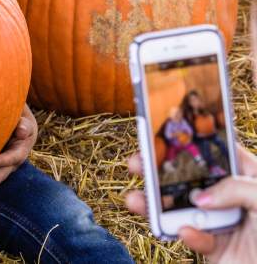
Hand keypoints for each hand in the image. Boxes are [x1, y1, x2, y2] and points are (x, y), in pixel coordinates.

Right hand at [126, 146, 256, 262]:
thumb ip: (236, 189)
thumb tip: (200, 196)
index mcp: (248, 175)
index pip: (217, 150)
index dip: (190, 140)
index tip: (161, 131)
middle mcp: (231, 196)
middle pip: (189, 176)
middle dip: (160, 170)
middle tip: (137, 164)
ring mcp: (221, 222)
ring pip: (182, 207)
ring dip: (156, 203)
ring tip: (135, 200)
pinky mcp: (216, 249)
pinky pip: (194, 238)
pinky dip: (188, 235)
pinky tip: (186, 232)